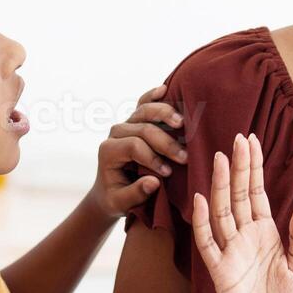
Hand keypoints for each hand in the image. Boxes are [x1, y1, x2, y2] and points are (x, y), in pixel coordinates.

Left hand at [87, 84, 187, 217]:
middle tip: (184, 157)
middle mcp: (115, 133)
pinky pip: (143, 104)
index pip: (134, 146)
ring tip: (182, 123)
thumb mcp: (121, 203)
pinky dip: (153, 96)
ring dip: (165, 114)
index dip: (153, 157)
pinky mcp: (135, 121)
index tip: (168, 172)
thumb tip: (154, 181)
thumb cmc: (116, 198)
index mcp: (109, 151)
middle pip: (143, 128)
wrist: (109, 192)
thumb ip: (135, 193)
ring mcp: (126, 124)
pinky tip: (165, 89)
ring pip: (144, 111)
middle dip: (166, 142)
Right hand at [192, 133, 292, 292]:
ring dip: (222, 185)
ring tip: (222, 158)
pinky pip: (208, 242)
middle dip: (240, 167)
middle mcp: (245, 238)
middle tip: (238, 137)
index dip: (255, 168)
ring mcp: (230, 253)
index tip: (252, 140)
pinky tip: (201, 198)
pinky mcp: (219, 271)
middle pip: (240, 195)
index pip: (258, 194)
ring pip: (223, 212)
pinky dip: (203, 221)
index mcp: (266, 235)